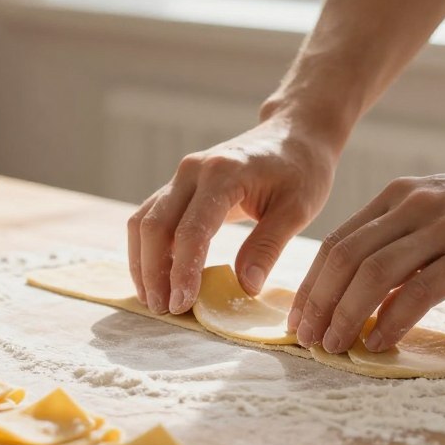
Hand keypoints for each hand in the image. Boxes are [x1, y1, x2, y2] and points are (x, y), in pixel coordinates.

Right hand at [127, 113, 337, 314]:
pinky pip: (150, 217)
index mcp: (223, 174)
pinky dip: (147, 249)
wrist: (294, 133)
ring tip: (155, 300)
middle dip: (153, 272)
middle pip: (153, 225)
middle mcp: (192, 171)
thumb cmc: (301, 170)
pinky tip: (156, 277)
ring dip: (143, 263)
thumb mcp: (297, 209)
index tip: (183, 304)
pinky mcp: (178, 186)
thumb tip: (245, 288)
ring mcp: (181, 176)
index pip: (190, 230)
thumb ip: (268, 246)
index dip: (183, 271)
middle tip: (164, 310)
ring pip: (143, 221)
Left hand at [289, 155, 444, 352]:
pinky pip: (419, 291)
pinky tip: (381, 343)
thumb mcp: (442, 212)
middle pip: (344, 258)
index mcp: (399, 196)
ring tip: (336, 346)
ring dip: (346, 316)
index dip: (312, 285)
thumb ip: (405, 243)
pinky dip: (393, 321)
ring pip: (373, 275)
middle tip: (309, 341)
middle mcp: (415, 206)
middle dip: (319, 304)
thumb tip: (369, 298)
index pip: (337, 243)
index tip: (300, 320)